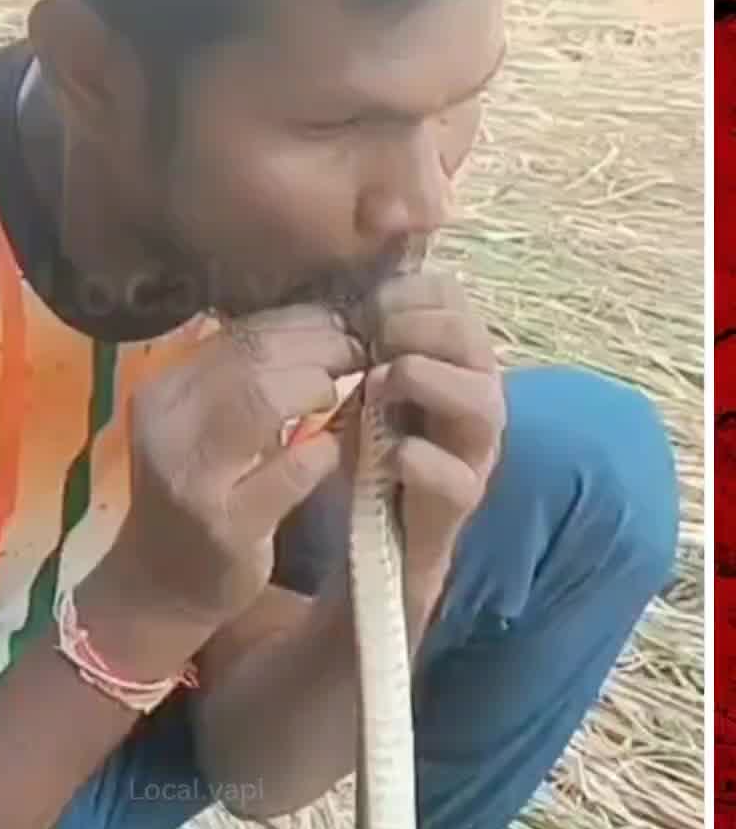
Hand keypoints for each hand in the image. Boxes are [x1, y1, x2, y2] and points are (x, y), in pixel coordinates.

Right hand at [87, 306, 365, 652]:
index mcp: (163, 390)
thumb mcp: (209, 424)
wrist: (162, 584)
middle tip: (364, 351)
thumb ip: (250, 377)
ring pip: (261, 398)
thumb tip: (328, 321)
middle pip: (253, 356)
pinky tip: (332, 451)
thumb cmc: (201, 491)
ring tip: (347, 393)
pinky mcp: (225, 525)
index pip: (240, 333)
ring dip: (319, 387)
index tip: (349, 322)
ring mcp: (191, 476)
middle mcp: (167, 425)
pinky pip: (289, 470)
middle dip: (321, 347)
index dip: (304, 322)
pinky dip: (321, 452)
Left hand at [343, 270, 505, 647]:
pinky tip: (385, 454)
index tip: (363, 310)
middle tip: (369, 346)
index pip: (453, 298)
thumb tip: (345, 295)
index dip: (407, 294)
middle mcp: (482, 396)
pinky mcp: (463, 500)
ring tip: (377, 388)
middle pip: (471, 338)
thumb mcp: (371, 382)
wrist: (387, 534)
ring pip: (480, 400)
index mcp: (460, 358)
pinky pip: (454, 474)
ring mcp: (479, 450)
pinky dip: (416, 458)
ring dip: (422, 381)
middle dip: (414, 331)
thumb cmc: (377, 445)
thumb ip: (371, 340)